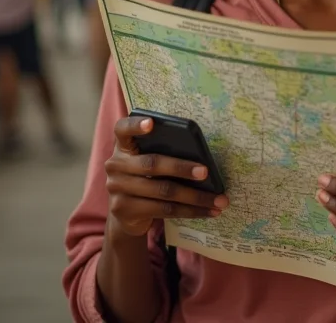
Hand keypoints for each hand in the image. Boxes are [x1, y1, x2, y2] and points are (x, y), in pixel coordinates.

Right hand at [105, 115, 228, 237]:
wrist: (125, 214)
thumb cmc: (145, 176)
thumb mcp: (147, 160)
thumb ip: (162, 152)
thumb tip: (201, 157)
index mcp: (123, 146)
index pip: (123, 129)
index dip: (136, 124)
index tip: (151, 123)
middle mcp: (116, 165)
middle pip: (152, 164)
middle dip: (182, 168)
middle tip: (206, 172)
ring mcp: (117, 189)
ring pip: (163, 192)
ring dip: (195, 197)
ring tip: (219, 200)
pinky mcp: (125, 211)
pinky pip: (164, 210)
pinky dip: (190, 211)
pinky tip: (208, 211)